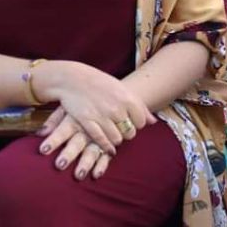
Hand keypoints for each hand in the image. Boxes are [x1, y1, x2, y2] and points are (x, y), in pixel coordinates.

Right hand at [35, 61, 155, 152]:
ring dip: (116, 140)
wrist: (73, 79)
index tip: (132, 122)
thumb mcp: (123, 89)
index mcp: (128, 98)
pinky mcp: (87, 122)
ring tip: (114, 135)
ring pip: (117, 139)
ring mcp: (102, 116)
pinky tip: (108, 147)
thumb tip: (154, 122)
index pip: (141, 122)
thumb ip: (139, 106)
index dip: (137, 124)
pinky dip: (106, 146)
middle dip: (127, 133)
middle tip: (122, 130)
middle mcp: (116, 108)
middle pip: (130, 133)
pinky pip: (101, 140)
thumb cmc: (100, 83)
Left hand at [38, 110, 112, 179]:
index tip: (43, 149)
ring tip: (78, 175)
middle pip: (78, 141)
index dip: (54, 139)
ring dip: (86, 163)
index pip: (63, 129)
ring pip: (93, 149)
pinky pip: (108, 154)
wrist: (114, 95)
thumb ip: (55, 119)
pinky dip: (103, 164)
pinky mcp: (110, 142)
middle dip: (69, 153)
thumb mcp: (70, 105)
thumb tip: (40, 133)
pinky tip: (96, 174)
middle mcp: (88, 128)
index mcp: (76, 118)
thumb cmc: (86, 103)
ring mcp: (101, 135)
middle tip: (60, 165)